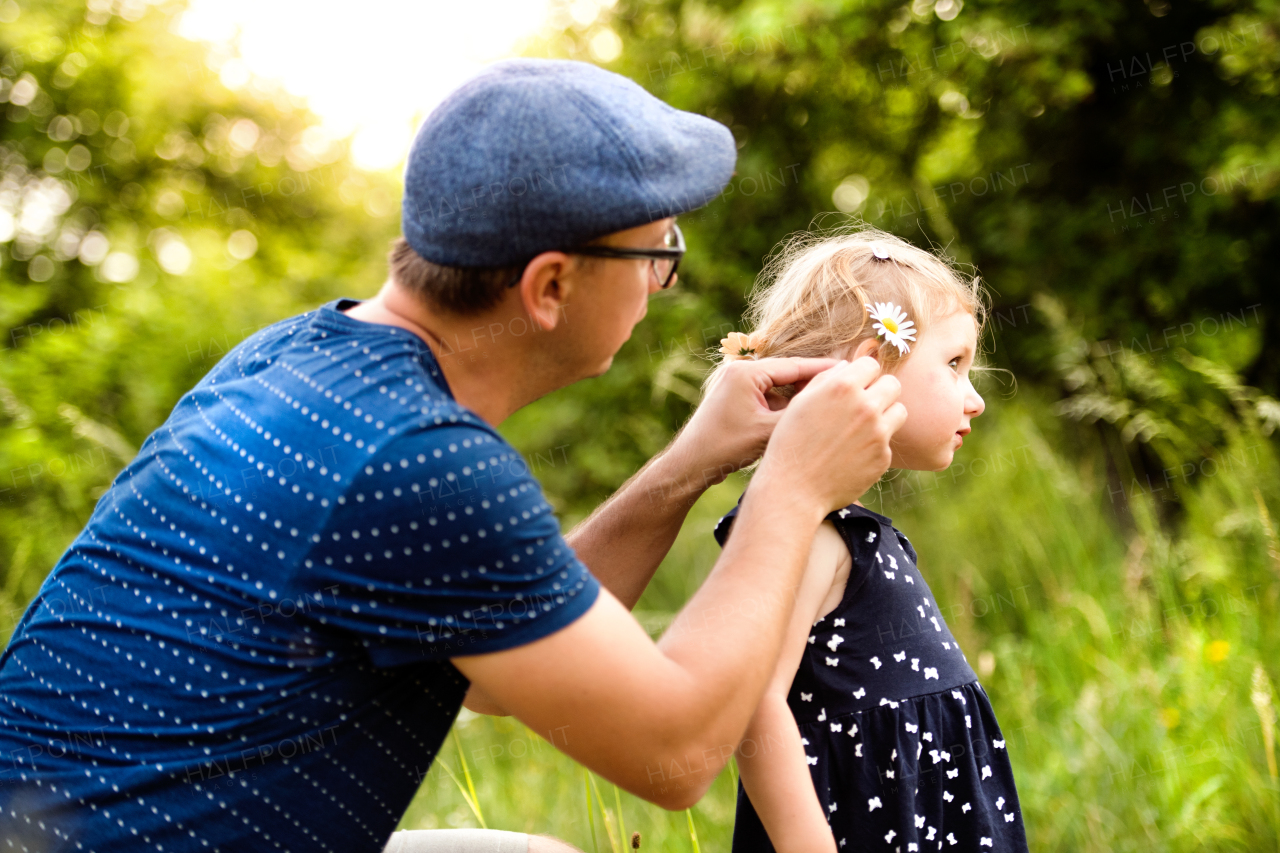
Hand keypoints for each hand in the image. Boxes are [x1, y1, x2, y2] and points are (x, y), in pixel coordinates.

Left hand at [668, 357, 840, 488]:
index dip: (826, 370)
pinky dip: (786, 405)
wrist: (690, 464)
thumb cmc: (725, 447)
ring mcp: (737, 384)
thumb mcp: (768, 432)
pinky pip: (769, 397)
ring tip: (833, 401)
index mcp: (747, 372)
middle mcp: (740, 371)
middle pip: (789, 374)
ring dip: (801, 395)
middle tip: (848, 386)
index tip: (852, 371)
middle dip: (816, 382)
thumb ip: (799, 415)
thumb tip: (833, 406)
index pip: (795, 366)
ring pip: (780, 386)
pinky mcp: (737, 398)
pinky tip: (807, 416)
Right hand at [757, 356, 905, 513]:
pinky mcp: (883, 457)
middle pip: (892, 384)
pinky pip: (888, 440)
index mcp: (843, 387)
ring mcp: (878, 433)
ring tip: (864, 426)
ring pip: (899, 411)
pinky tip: (854, 453)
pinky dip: (876, 444)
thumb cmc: (791, 443)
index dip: (862, 373)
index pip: (871, 364)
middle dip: (879, 391)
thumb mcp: (800, 402)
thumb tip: (847, 367)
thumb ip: (826, 379)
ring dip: (886, 414)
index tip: (855, 384)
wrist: (794, 489)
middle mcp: (865, 407)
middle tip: (863, 404)